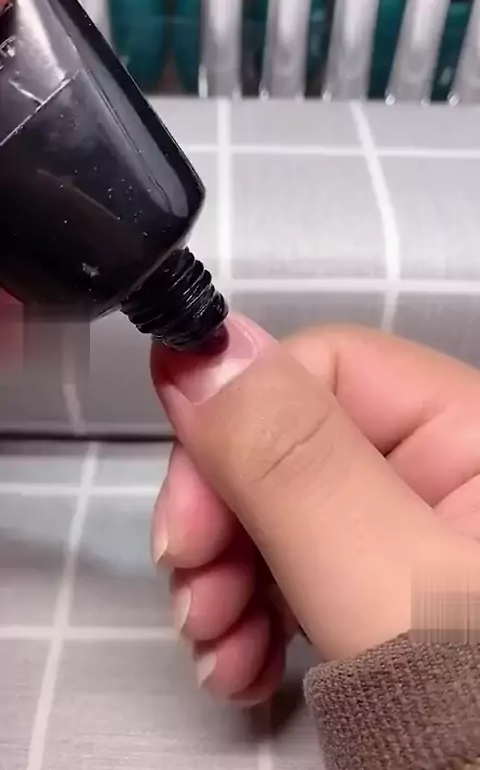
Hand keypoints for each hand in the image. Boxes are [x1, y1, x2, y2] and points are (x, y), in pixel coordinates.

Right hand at [151, 316, 479, 704]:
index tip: (185, 532)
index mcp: (477, 433)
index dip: (231, 437)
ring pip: (284, 510)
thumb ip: (294, 463)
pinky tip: (243, 659)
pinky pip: (301, 566)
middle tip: (195, 600)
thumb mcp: (389, 594)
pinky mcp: (393, 589)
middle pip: (291, 444)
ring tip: (216, 648)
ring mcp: (419, 535)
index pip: (321, 370)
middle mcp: (453, 471)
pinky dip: (256, 611)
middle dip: (222, 522)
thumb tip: (202, 346)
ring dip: (229, 575)